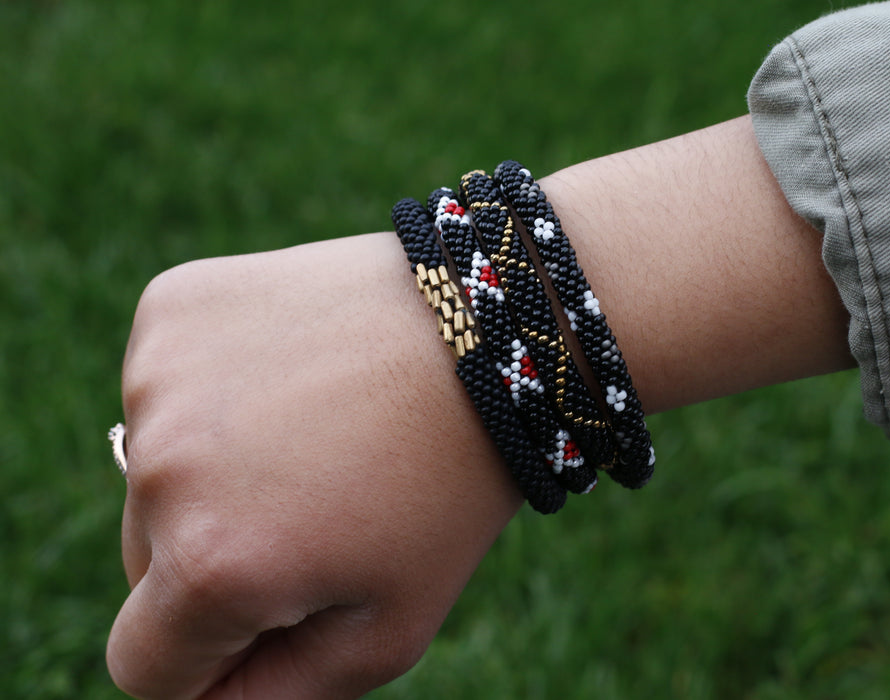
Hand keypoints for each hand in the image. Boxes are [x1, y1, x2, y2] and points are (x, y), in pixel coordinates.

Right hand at [107, 232, 521, 698]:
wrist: (487, 331)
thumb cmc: (448, 489)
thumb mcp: (388, 629)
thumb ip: (275, 697)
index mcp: (213, 565)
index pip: (144, 667)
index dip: (208, 658)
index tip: (272, 615)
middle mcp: (163, 471)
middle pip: (143, 564)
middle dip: (214, 559)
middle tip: (316, 508)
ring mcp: (158, 378)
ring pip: (153, 474)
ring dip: (211, 474)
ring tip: (314, 434)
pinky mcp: (170, 309)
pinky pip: (163, 390)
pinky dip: (210, 396)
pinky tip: (291, 375)